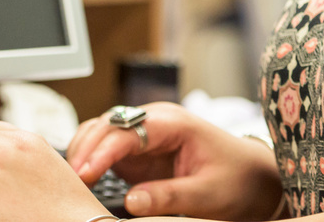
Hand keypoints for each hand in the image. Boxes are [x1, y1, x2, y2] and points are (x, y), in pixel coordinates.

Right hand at [65, 102, 281, 219]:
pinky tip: (82, 179)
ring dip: (83, 152)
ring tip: (71, 181)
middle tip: (70, 182)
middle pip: (107, 125)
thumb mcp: (207, 194)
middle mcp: (155, 121)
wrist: (252, 178)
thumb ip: (169, 197)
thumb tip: (131, 202)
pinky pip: (105, 149)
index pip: (127, 129)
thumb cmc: (237, 180)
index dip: (102, 151)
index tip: (84, 175)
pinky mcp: (138, 151)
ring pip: (100, 133)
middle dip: (85, 150)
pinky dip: (90, 159)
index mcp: (174, 123)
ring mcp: (145, 134)